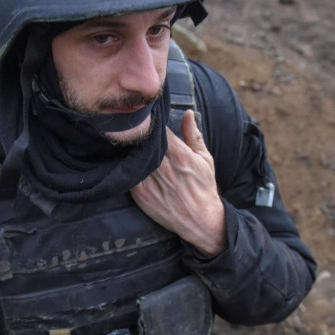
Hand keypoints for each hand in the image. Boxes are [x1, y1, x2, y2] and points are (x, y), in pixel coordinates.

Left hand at [131, 109, 225, 255]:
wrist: (200, 221)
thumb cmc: (204, 188)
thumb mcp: (205, 159)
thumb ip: (193, 135)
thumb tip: (188, 113)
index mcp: (180, 156)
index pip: (159, 130)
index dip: (153, 123)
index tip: (150, 120)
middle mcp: (163, 168)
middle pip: (144, 143)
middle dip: (141, 136)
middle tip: (137, 130)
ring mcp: (150, 182)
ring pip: (134, 157)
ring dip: (134, 151)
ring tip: (133, 146)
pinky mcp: (140, 195)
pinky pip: (129, 175)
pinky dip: (129, 167)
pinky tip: (131, 163)